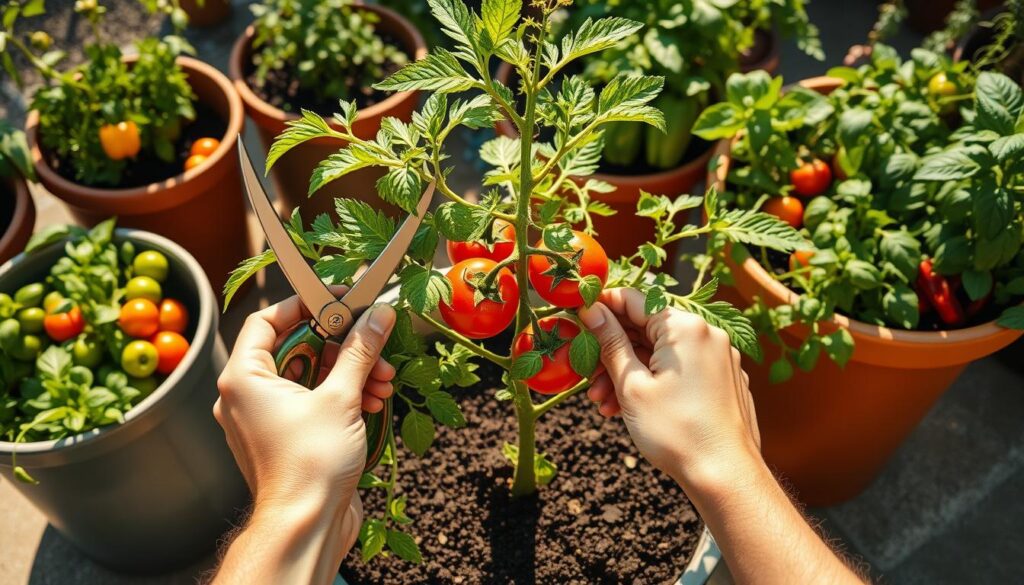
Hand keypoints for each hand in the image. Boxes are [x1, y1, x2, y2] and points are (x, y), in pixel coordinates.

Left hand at [214, 295, 396, 555]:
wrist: (305, 526)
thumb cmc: (310, 465)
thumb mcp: (341, 397)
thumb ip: (359, 351)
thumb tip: (377, 315)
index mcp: (244, 378)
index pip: (267, 320)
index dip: (304, 305)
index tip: (341, 301)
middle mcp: (248, 395)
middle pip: (297, 348)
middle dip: (342, 345)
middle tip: (374, 341)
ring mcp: (266, 418)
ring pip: (310, 376)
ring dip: (349, 372)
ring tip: (383, 379)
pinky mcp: (286, 438)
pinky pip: (312, 402)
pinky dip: (342, 396)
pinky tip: (373, 401)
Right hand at [578, 287, 760, 489]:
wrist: (725, 475)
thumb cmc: (676, 432)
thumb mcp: (632, 385)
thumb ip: (611, 342)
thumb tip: (591, 311)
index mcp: (684, 327)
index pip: (634, 300)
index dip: (601, 307)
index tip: (577, 319)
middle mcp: (707, 334)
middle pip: (647, 328)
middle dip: (612, 350)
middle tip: (585, 374)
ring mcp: (719, 357)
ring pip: (661, 353)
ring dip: (628, 372)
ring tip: (603, 402)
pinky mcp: (723, 379)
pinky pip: (680, 369)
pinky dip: (653, 381)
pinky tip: (628, 407)